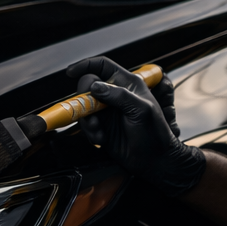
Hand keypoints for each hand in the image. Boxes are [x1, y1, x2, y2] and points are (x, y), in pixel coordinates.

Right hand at [66, 56, 205, 194]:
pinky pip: (86, 125)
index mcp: (127, 84)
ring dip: (87, 120)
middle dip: (84, 100)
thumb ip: (119, 95)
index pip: (103, 66)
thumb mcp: (142, 110)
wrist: (155, 160)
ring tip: (99, 130)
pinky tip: (102, 138)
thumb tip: (95, 87)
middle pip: (87, 87)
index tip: (71, 72)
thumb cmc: (155, 133)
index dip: (86, 65)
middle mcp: (114, 95)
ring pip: (83, 108)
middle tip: (92, 113)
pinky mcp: (101, 127)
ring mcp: (106, 112)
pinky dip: (91, 132)